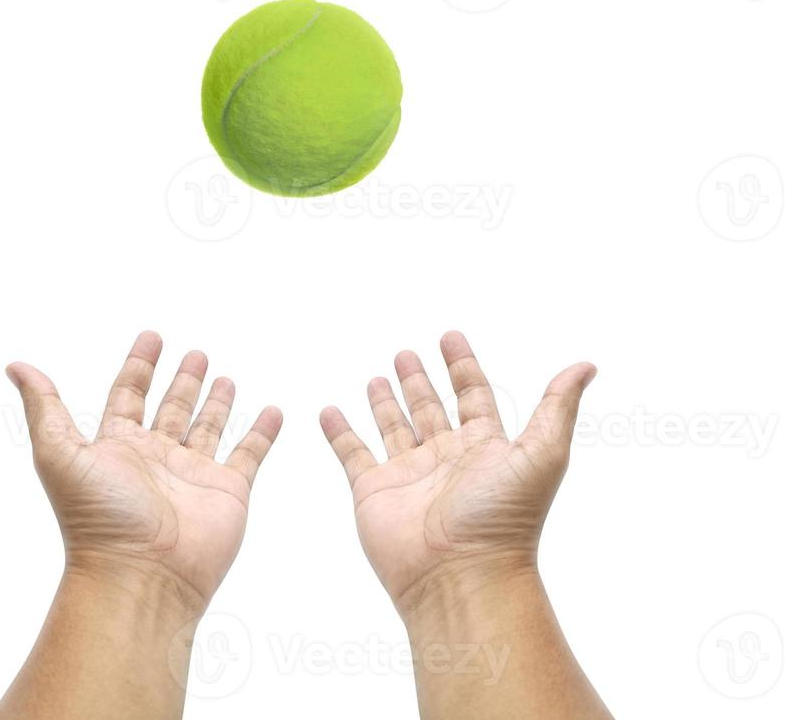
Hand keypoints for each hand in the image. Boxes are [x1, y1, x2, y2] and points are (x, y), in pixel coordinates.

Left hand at [7, 331, 282, 615]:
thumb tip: (16, 367)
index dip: (139, 367)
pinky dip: (262, 433)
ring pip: (209, 428)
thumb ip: (44, 408)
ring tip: (225, 377)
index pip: (129, 395)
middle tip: (195, 353)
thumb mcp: (60, 455)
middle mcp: (156, 458)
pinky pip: (249, 454)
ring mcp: (194, 475)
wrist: (142, 578)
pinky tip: (271, 412)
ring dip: (217, 402)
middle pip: (171, 408)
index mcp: (118, 447)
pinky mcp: (228, 491)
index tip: (152, 338)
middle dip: (182, 381)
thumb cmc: (98, 520)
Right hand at [320, 331, 595, 619]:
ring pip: (393, 428)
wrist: (460, 578)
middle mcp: (445, 459)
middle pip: (430, 409)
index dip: (462, 367)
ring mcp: (407, 475)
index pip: (472, 396)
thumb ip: (557, 408)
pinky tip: (329, 412)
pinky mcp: (373, 491)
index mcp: (483, 448)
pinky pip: (351, 453)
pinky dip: (339, 432)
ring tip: (377, 377)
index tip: (450, 338)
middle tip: (406, 353)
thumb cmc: (504, 519)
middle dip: (418, 381)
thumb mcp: (542, 455)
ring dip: (385, 402)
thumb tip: (586, 366)